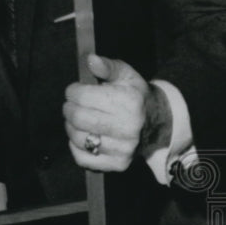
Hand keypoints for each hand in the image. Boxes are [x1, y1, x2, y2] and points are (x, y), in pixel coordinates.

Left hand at [63, 53, 161, 171]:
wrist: (156, 124)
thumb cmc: (135, 97)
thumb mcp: (126, 76)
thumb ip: (108, 66)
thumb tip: (90, 59)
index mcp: (129, 102)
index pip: (83, 96)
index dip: (72, 91)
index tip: (74, 90)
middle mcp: (128, 127)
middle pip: (77, 117)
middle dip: (69, 108)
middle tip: (72, 105)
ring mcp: (123, 149)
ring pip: (77, 138)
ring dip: (70, 127)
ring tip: (78, 120)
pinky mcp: (116, 164)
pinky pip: (82, 158)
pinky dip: (76, 146)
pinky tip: (84, 136)